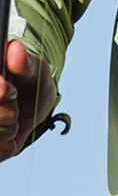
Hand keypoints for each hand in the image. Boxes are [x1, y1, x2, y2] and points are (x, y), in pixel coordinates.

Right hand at [0, 40, 56, 161]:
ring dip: (9, 130)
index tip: (9, 91)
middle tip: (14, 105)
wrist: (32, 103)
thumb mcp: (35, 69)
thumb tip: (15, 49)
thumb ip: (26, 62)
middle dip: (7, 114)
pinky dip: (8, 146)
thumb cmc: (32, 82)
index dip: (0, 93)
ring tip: (13, 119)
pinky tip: (10, 134)